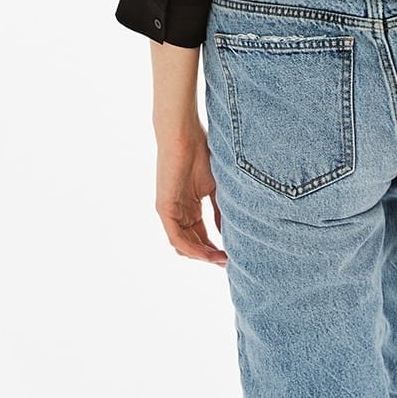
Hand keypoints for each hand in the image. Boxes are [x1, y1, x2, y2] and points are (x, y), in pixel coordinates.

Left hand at [155, 127, 226, 265]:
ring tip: (221, 259)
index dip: (214, 248)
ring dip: (202, 255)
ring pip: (184, 245)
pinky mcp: (164, 209)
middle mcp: (178, 212)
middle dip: (210, 255)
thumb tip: (227, 234)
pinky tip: (208, 254)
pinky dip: (192, 248)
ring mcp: (170, 211)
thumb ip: (220, 211)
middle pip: (192, 244)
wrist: (184, 135)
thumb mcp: (216, 188)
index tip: (232, 255)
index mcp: (188, 207)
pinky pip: (176, 237)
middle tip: (228, 262)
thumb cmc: (201, 154)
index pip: (200, 236)